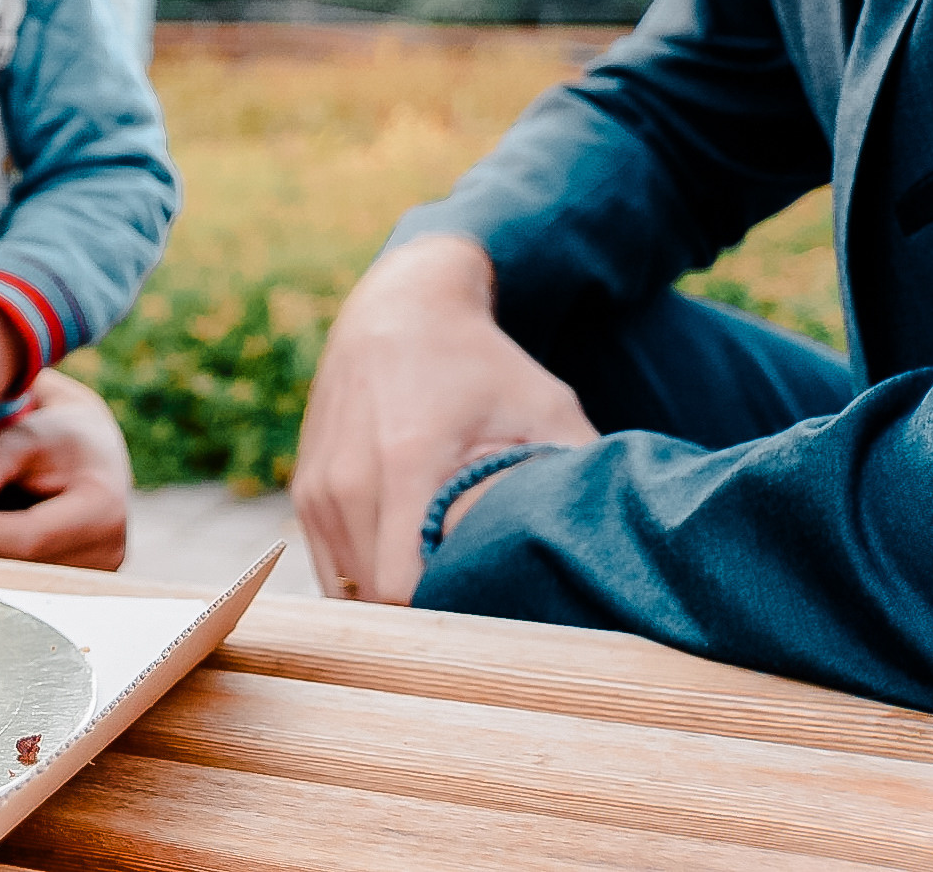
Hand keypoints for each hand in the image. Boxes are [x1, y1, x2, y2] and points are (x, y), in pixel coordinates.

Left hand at [0, 369, 131, 569]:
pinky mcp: (71, 586)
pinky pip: (18, 580)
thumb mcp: (29, 433)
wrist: (91, 457)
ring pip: (12, 577)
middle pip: (18, 563)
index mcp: (103, 511)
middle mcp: (105, 553)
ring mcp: (90, 576)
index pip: (31, 537)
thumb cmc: (58, 437)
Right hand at [293, 235, 597, 605]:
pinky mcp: (306, 494)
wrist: (400, 310)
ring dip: (393, 606)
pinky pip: (331, 569)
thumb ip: (580, 473)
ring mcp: (318, 490)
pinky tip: (412, 571)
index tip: (494, 621)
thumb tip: (626, 541)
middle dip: (427, 621)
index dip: (450, 620)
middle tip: (484, 619)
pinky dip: (366, 582)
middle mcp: (347, 482)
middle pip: (376, 602)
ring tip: (449, 597)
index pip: (404, 591)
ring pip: (348, 593)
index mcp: (404, 465)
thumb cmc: (482, 364)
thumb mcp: (547, 406)